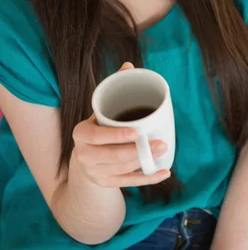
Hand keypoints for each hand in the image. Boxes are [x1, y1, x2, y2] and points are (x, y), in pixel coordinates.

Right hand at [71, 62, 170, 187]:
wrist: (86, 157)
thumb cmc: (99, 127)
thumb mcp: (101, 110)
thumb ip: (113, 88)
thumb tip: (129, 66)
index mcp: (81, 133)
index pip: (96, 136)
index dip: (115, 136)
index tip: (137, 133)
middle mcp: (83, 155)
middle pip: (113, 156)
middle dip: (138, 151)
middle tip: (160, 143)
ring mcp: (94, 171)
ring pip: (122, 169)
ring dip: (145, 162)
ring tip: (163, 149)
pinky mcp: (106, 182)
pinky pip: (129, 183)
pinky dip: (148, 178)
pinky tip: (164, 172)